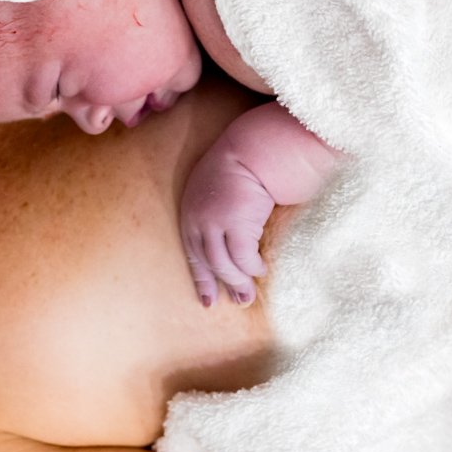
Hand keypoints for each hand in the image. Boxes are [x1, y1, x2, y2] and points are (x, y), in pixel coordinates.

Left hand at [180, 152, 271, 307]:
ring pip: (224, 264)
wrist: (253, 150)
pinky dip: (252, 267)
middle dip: (223, 285)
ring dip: (239, 281)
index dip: (201, 278)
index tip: (208, 301)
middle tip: (240, 301)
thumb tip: (230, 241)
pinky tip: (261, 270)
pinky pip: (243, 256)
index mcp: (190, 212)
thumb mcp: (218, 192)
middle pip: (207, 261)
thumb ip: (217, 215)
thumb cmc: (242, 169)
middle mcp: (196, 219)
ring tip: (251, 293)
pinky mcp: (235, 223)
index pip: (193, 252)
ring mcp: (214, 222)